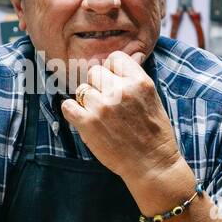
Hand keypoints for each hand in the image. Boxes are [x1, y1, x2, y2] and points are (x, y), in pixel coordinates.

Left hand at [61, 50, 182, 182]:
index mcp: (139, 82)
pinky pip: (67, 105)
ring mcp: (103, 107)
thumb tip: (127, 57)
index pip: (115, 58)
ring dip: (87, 101)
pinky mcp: (88, 123)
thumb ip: (135, 78)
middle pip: (95, 71)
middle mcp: (121, 91)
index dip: (112, 70)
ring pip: (82, 89)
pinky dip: (72, 111)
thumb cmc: (154, 133)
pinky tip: (83, 119)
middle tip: (107, 102)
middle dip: (98, 85)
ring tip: (100, 116)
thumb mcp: (152, 98)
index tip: (114, 83)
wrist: (152, 164)